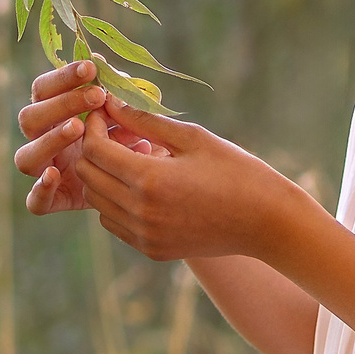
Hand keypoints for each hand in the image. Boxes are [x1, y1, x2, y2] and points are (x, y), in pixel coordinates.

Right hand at [16, 60, 167, 215]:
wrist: (139, 186)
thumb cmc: (129, 141)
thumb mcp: (128, 119)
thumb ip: (121, 101)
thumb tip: (120, 80)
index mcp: (54, 115)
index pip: (43, 89)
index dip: (62, 77)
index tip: (92, 68)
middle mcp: (43, 140)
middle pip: (29, 118)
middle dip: (62, 104)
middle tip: (97, 97)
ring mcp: (45, 171)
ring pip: (25, 157)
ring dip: (50, 140)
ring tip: (79, 129)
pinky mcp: (53, 200)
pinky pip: (35, 200)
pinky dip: (40, 188)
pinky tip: (54, 174)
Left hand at [67, 102, 315, 262]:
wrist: (266, 221)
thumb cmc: (235, 170)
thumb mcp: (192, 137)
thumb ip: (145, 121)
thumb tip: (111, 103)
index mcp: (150, 180)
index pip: (95, 150)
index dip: (93, 125)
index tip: (105, 110)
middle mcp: (140, 213)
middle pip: (88, 176)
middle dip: (93, 148)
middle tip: (116, 131)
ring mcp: (145, 236)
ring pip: (97, 202)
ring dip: (104, 176)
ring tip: (133, 158)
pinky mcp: (152, 250)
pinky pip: (114, 223)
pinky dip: (116, 201)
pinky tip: (143, 185)